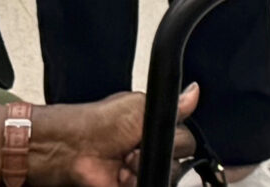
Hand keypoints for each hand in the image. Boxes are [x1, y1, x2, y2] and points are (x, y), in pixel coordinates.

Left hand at [28, 85, 197, 186]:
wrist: (75, 149)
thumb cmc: (100, 123)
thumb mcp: (140, 106)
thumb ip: (172, 105)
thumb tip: (195, 91)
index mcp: (156, 127)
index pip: (185, 138)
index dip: (176, 138)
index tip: (160, 133)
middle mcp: (151, 150)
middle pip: (179, 159)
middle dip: (162, 153)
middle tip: (137, 145)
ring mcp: (143, 171)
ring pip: (168, 176)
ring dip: (146, 168)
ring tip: (126, 161)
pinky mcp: (135, 185)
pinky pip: (153, 183)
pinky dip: (138, 181)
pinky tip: (123, 175)